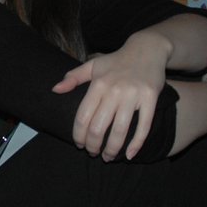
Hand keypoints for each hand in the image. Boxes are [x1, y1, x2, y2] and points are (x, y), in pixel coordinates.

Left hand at [53, 32, 170, 159]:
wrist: (148, 49)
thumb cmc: (117, 60)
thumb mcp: (93, 65)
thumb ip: (73, 77)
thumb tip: (55, 89)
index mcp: (98, 84)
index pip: (83, 117)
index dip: (79, 135)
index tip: (79, 144)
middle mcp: (114, 90)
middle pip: (99, 127)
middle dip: (94, 146)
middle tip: (93, 153)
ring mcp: (133, 95)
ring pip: (120, 130)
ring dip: (112, 149)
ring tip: (108, 157)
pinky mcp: (150, 98)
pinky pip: (144, 126)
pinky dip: (136, 144)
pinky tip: (129, 155)